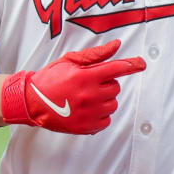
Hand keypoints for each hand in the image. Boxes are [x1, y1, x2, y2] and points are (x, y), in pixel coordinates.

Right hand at [0, 39, 145, 133]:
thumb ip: (95, 55)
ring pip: (112, 104)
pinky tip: (86, 109)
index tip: (141, 64)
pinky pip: (106, 120)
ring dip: (104, 99)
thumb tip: (116, 46)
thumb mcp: (70, 61)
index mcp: (85, 77)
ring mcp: (88, 113)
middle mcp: (89, 95)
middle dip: (106, 83)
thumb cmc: (50, 79)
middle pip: (115, 88)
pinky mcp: (86, 127)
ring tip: (86, 97)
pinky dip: (100, 115)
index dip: (131, 65)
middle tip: (90, 83)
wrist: (32, 101)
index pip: (116, 69)